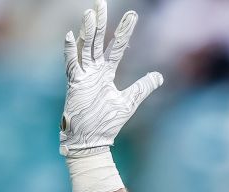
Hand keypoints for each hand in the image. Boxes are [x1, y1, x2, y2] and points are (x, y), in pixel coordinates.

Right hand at [60, 0, 162, 157]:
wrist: (91, 140)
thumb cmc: (106, 123)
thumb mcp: (129, 102)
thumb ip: (143, 87)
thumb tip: (159, 76)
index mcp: (106, 72)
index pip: (116, 47)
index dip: (124, 31)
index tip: (132, 15)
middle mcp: (93, 70)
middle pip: (97, 40)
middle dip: (101, 22)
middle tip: (101, 2)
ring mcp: (83, 76)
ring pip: (85, 48)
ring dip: (87, 31)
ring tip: (90, 13)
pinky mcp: (74, 85)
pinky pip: (71, 64)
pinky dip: (70, 51)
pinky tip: (70, 36)